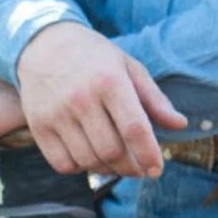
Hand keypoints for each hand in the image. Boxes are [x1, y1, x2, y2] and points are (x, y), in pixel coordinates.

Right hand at [15, 21, 187, 178]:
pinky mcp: (38, 127)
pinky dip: (79, 169)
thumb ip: (154, 98)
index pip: (134, 128)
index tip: (156, 170)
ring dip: (106, 170)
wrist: (44, 47)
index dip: (148, 154)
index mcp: (110, 81)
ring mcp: (56, 115)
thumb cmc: (93, 58)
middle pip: (111, 150)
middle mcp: (81, 99)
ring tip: (116, 165)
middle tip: (138, 169)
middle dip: (129, 167)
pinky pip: (62, 163)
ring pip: (87, 160)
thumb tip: (179, 124)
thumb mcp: (128, 67)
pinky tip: (88, 159)